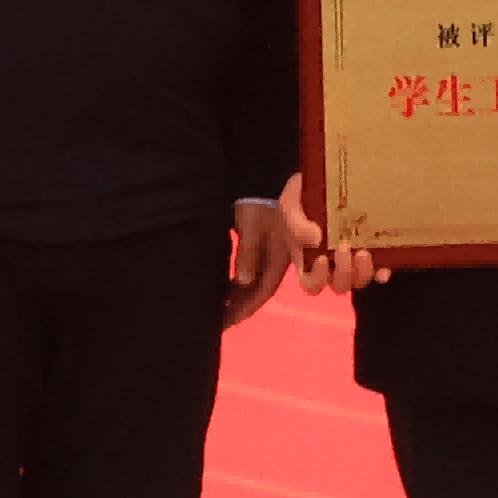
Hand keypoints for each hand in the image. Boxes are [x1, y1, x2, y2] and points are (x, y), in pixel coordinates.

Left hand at [222, 196, 302, 323]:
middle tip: (217, 321)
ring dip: (237, 295)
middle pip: (258, 290)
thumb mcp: (254, 223)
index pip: (263, 291)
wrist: (269, 174)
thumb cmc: (262, 199)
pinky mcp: (261, 243)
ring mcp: (270, 251)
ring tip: (217, 307)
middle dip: (239, 307)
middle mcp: (276, 258)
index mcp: (280, 256)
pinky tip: (224, 285)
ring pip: (253, 281)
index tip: (226, 323)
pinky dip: (236, 281)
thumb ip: (250, 250)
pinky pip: (249, 269)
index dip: (245, 308)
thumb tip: (243, 280)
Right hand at [282, 182, 372, 295]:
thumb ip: (296, 224)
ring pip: (359, 280)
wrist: (321, 180)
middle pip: (339, 286)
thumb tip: (315, 239)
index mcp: (309, 259)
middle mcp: (332, 263)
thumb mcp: (291, 206)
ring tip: (363, 252)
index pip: (312, 284)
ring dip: (362, 272)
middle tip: (343, 249)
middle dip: (343, 274)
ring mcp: (353, 256)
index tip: (322, 259)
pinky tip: (384, 267)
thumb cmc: (300, 198)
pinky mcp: (372, 248)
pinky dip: (382, 272)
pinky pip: (380, 269)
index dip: (318, 279)